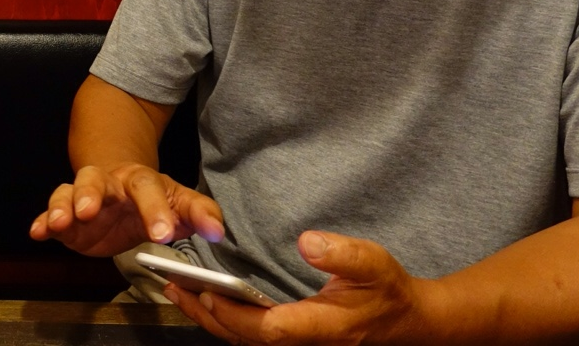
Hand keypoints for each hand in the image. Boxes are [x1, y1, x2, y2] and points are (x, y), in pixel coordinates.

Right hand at [27, 162, 224, 256]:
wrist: (121, 189)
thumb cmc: (152, 199)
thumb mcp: (178, 204)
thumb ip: (199, 214)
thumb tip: (218, 231)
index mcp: (139, 181)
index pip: (148, 189)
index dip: (155, 210)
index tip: (164, 234)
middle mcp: (108, 184)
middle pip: (96, 180)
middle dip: (91, 193)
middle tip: (91, 211)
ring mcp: (84, 198)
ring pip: (68, 191)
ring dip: (63, 204)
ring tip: (59, 221)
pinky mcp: (67, 217)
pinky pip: (49, 213)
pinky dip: (42, 221)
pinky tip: (38, 232)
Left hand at [166, 230, 438, 344]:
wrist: (406, 322)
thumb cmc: (388, 290)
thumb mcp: (374, 264)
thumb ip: (343, 255)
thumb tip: (306, 242)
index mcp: (322, 327)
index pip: (271, 329)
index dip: (236, 314)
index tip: (209, 290)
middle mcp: (305, 341)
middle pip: (246, 338)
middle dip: (207, 314)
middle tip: (173, 285)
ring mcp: (297, 343)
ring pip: (243, 339)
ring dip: (208, 317)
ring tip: (176, 289)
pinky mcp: (292, 337)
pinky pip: (250, 334)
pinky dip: (224, 318)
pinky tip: (205, 298)